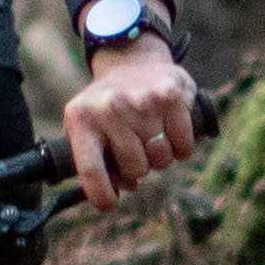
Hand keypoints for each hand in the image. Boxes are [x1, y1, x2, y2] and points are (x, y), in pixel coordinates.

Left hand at [62, 34, 202, 213]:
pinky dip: (182, 147)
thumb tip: (118, 190)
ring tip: (153, 139)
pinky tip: (171, 131)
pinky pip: (184, 145)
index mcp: (81, 119)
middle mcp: (110, 107)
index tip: (111, 203)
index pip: (91, 171)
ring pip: (161, 159)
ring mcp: (142, 100)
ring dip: (161, 157)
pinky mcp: (171, 95)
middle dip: (139, 167)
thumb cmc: (108, 109)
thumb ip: (96, 164)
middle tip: (137, 149)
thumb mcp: (88, 129)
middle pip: (135, 168)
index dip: (102, 196)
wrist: (132, 61)